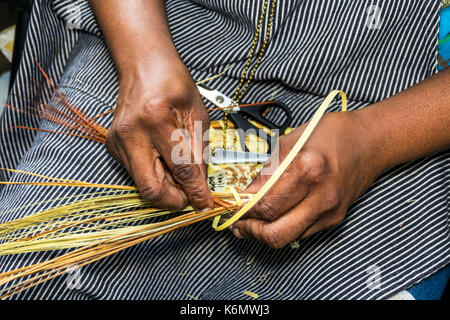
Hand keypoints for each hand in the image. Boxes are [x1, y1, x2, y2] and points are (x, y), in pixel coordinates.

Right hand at [106, 55, 213, 210]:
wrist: (143, 65)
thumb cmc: (173, 83)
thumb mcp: (197, 114)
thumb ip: (199, 152)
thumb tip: (201, 184)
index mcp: (156, 120)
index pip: (179, 169)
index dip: (195, 191)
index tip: (204, 203)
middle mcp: (131, 133)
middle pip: (150, 188)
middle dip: (173, 200)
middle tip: (190, 195)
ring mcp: (118, 141)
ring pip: (142, 185)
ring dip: (165, 188)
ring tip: (179, 174)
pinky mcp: (113, 146)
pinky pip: (136, 173)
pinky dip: (154, 176)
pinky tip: (164, 162)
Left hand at [230, 111, 384, 247]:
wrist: (370, 142)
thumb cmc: (331, 134)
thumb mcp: (291, 141)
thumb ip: (267, 170)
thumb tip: (245, 193)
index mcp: (308, 170)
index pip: (266, 205)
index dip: (242, 210)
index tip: (231, 207)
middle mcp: (321, 197)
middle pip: (275, 234)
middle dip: (250, 231)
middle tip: (238, 222)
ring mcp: (329, 212)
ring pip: (287, 239)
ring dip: (264, 233)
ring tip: (252, 221)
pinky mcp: (334, 220)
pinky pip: (301, 234)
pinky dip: (283, 228)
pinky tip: (275, 216)